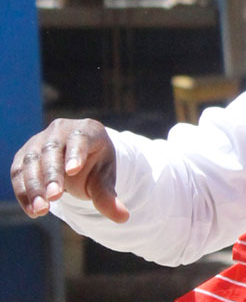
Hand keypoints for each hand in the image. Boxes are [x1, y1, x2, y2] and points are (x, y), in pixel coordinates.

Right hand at [10, 119, 128, 222]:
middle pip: (52, 150)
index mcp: (87, 130)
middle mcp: (61, 130)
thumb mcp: (103, 178)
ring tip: (41, 210)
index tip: (73, 171)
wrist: (75, 160)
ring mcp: (39, 141)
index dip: (76, 153)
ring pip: (32, 161)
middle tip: (55, 198)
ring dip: (34, 187)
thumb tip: (123, 218)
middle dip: (52, 175)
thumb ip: (108, 197)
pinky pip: (19, 173)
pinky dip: (23, 192)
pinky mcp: (24, 155)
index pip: (80, 139)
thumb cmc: (93, 166)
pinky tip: (32, 210)